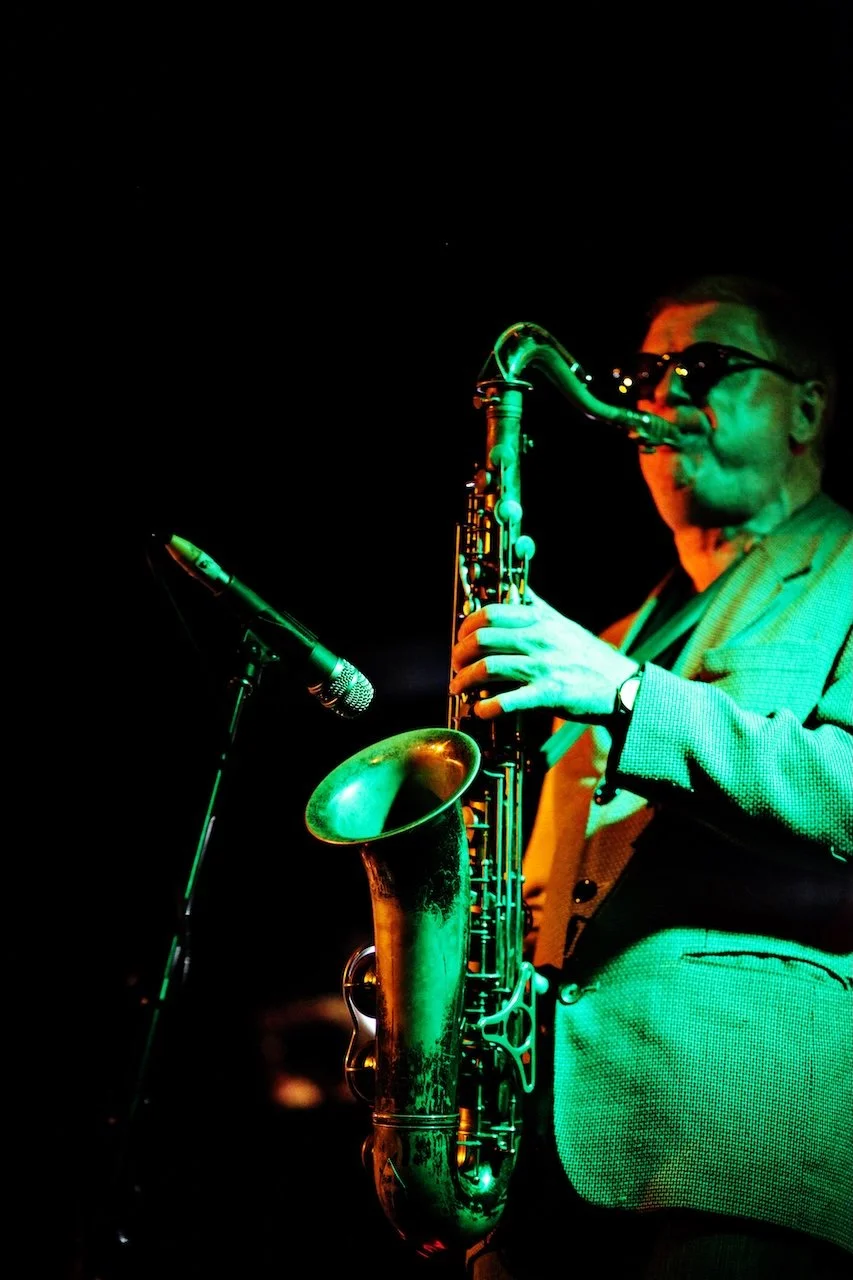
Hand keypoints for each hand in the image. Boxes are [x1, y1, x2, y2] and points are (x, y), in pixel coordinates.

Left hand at [449, 587, 638, 720]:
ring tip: (459, 687)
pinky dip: (488, 707)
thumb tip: (517, 589)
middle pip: (482, 638)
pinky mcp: (548, 694)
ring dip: (465, 679)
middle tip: (456, 664)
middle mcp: (539, 639)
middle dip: (460, 653)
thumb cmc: (590, 657)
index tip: (461, 636)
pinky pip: (508, 700)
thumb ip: (538, 607)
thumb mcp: (563, 624)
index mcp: (540, 620)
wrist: (623, 686)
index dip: (467, 624)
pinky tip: (481, 709)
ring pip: (488, 667)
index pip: (491, 612)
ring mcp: (542, 666)